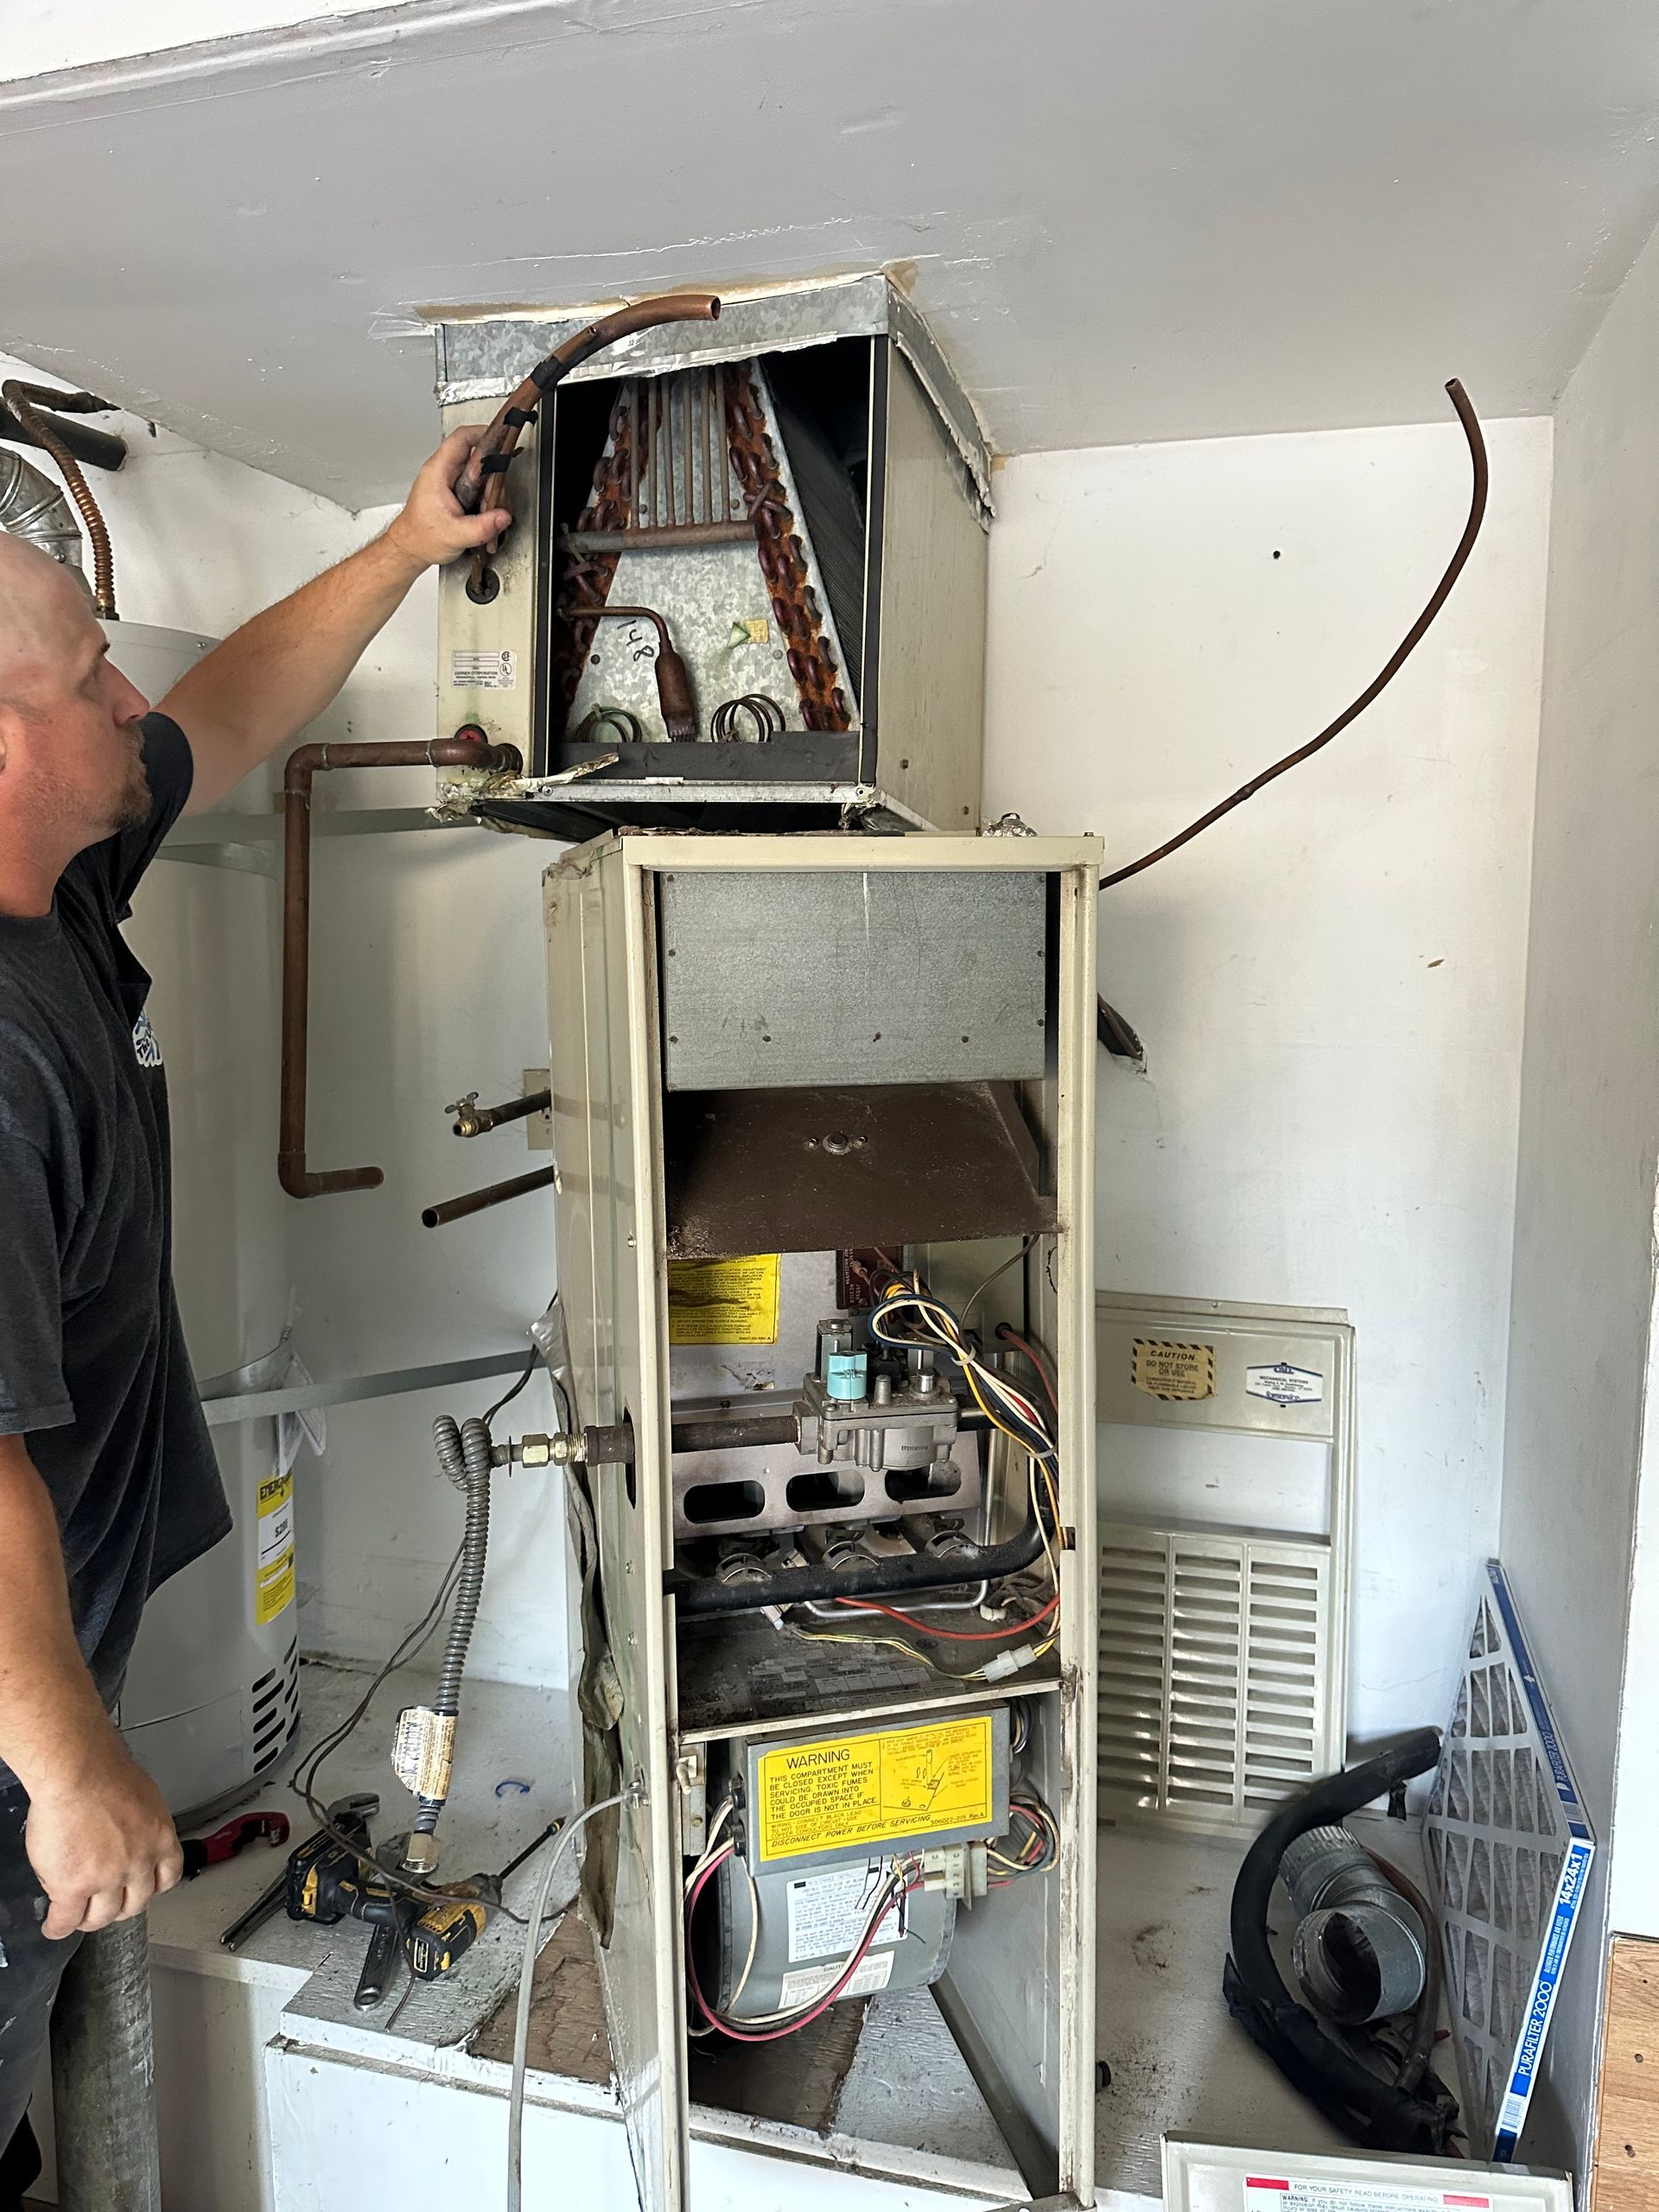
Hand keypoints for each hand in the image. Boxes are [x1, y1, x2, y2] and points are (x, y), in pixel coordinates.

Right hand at [25, 1733, 182, 1938]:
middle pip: (135, 1904)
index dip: (152, 1887)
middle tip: (106, 1905)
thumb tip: (127, 1832)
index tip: (143, 1890)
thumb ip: (139, 1824)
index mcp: (160, 1838)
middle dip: (120, 1908)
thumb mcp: (143, 1797)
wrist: (78, 1770)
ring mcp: (107, 1879)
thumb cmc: (104, 1770)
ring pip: (101, 1917)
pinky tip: (54, 1925)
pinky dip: (59, 1926)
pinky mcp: (74, 1887)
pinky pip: (66, 1919)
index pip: (168, 1876)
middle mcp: (139, 1862)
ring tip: (78, 1916)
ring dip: (89, 1919)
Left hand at [383, 426, 513, 572]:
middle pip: (478, 458)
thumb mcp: (455, 535)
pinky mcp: (455, 490)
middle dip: (493, 478)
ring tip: (486, 514)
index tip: (502, 440)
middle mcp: (444, 471)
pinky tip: (484, 517)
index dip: (484, 434)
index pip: (462, 438)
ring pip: (481, 474)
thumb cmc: (421, 537)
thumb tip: (503, 516)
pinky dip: (486, 500)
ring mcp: (450, 480)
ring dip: (491, 494)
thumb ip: (482, 526)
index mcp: (438, 472)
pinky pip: (478, 486)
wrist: (410, 548)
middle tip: (495, 499)